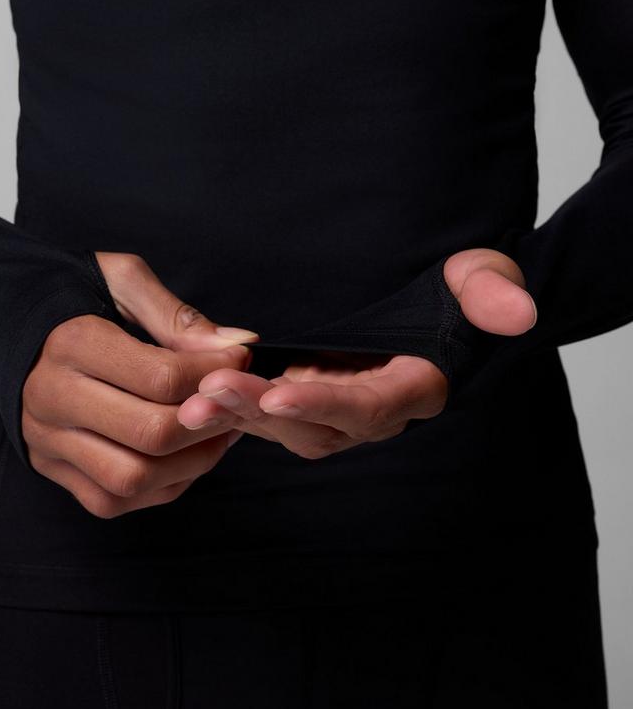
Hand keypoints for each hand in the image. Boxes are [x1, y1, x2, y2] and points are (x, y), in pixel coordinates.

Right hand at [22, 252, 258, 516]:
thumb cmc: (77, 295)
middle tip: (235, 401)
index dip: (216, 373)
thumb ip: (178, 315)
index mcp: (71, 343)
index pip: (162, 377)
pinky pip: (112, 499)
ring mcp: (47, 440)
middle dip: (210, 422)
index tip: (240, 359)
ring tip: (217, 431)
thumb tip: (237, 345)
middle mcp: (52, 397)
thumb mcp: (123, 280)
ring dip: (191, 462)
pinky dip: (161, 486)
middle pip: (151, 434)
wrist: (12, 319)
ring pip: (132, 478)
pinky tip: (184, 454)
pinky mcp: (50, 468)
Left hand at [177, 248, 536, 458]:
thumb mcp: (482, 279)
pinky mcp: (313, 402)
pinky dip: (237, 409)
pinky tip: (199, 396)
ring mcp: (339, 413)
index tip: (278, 392)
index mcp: (411, 390)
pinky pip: (272, 416)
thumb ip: (494, 292)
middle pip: (315, 427)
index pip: (369, 407)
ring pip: (285, 429)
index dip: (326, 403)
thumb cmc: (459, 294)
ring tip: (192, 402)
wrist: (438, 312)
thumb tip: (516, 312)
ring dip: (238, 417)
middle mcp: (372, 414)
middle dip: (261, 414)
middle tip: (208, 396)